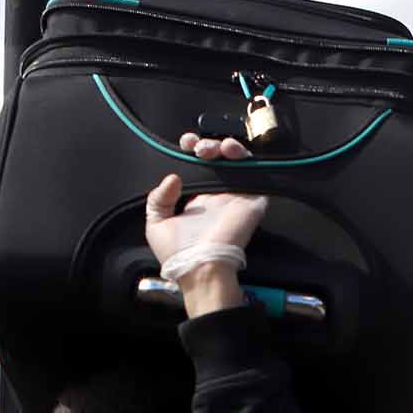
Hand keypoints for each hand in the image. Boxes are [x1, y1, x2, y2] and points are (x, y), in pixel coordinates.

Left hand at [144, 134, 269, 318]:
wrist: (202, 267)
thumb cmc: (178, 252)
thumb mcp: (156, 224)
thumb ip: (157, 199)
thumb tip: (172, 177)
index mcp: (198, 199)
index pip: (198, 167)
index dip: (192, 151)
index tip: (185, 144)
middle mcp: (218, 195)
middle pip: (218, 160)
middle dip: (207, 145)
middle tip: (198, 148)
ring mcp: (237, 196)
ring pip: (238, 162)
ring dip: (227, 146)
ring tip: (216, 148)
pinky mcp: (252, 200)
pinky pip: (256, 172)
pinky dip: (246, 158)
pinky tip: (232, 152)